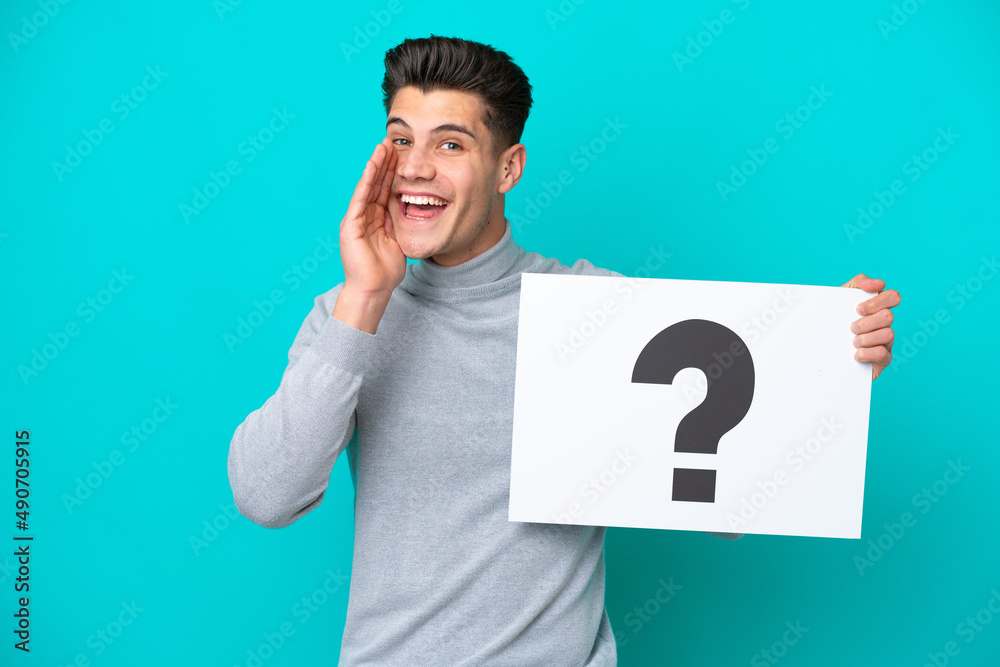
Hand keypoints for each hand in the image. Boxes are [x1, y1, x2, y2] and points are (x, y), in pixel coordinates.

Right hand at [332, 138, 404, 333]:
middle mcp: (364, 216)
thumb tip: (417, 211)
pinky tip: (372, 167)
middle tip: (391, 141)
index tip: (400, 154)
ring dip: (375, 166)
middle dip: (383, 163)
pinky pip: (360, 198)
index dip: (392, 172)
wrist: (374, 289)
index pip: (384, 189)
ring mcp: (356, 219)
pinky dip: (366, 181)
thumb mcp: (399, 240)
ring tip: (382, 147)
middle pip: (375, 183)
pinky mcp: (350, 225)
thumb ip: (402, 224)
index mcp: (376, 219)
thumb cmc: (387, 271)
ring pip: (367, 186)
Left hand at [842, 274, 900, 379]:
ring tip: (853, 342)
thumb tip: (878, 283)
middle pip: (888, 316)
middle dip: (867, 322)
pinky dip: (866, 354)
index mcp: (877, 308)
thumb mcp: (838, 299)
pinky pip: (883, 354)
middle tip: (852, 328)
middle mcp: (885, 324)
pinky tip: (856, 355)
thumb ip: (856, 284)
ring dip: (866, 338)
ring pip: (888, 334)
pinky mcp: (883, 360)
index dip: (879, 301)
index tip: (858, 309)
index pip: (892, 297)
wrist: (822, 353)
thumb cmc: (833, 323)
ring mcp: (886, 342)